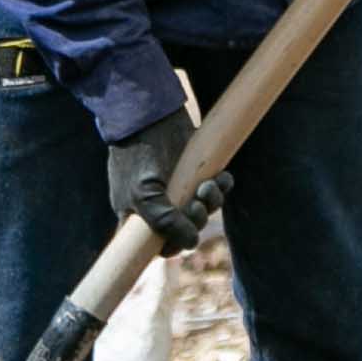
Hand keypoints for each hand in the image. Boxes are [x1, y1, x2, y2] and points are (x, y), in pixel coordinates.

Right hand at [104, 107, 227, 253]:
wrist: (149, 115)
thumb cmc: (139, 156)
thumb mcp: (143, 195)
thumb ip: (164, 223)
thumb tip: (191, 242)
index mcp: (141, 216)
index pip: (160, 245)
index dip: (173, 245)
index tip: (180, 236)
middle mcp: (162, 205)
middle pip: (187, 229)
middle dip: (196, 219)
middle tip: (196, 204)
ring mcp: (181, 187)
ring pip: (205, 208)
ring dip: (212, 202)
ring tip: (208, 185)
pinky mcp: (197, 170)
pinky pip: (218, 188)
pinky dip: (222, 186)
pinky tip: (220, 176)